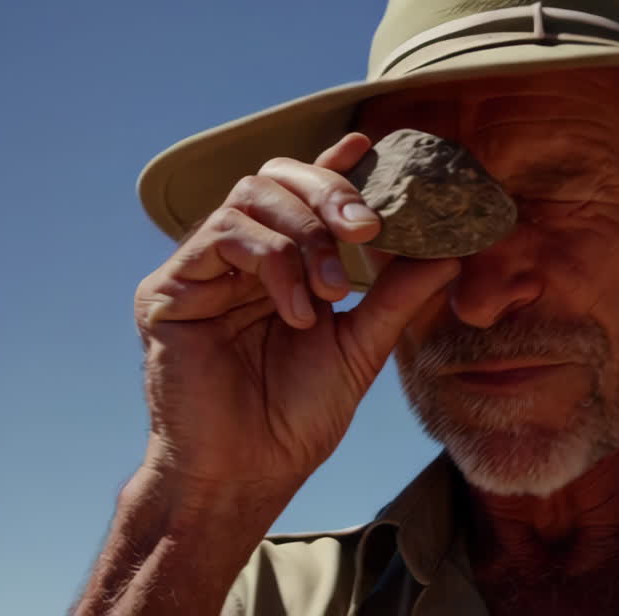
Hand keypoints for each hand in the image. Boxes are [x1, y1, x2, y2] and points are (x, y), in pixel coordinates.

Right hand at [133, 132, 458, 490]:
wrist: (247, 474)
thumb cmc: (296, 419)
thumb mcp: (360, 347)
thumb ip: (396, 296)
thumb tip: (450, 253)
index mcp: (278, 267)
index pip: (302, 197)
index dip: (332, 165)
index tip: (368, 143)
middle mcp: (236, 259)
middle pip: (275, 178)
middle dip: (328, 191)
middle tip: (368, 227)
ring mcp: (200, 270)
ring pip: (249, 197)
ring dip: (304, 234)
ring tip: (332, 290)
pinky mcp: (168, 289)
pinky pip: (221, 236)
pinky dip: (272, 263)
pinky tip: (297, 309)